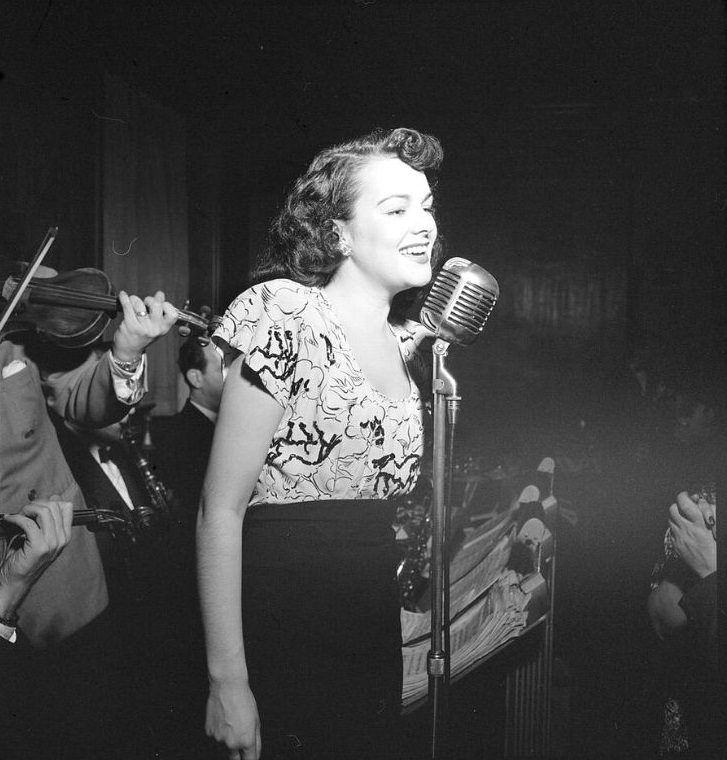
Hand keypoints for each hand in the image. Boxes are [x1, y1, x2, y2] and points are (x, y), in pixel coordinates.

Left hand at [0, 499, 73, 615]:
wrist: (16, 581)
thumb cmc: (25, 559)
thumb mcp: (41, 538)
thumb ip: (47, 521)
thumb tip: (49, 499)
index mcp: (65, 536)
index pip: (66, 507)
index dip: (49, 501)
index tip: (36, 507)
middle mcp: (61, 539)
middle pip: (54, 506)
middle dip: (35, 504)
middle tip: (23, 511)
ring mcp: (52, 543)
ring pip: (44, 511)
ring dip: (27, 509)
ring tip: (18, 516)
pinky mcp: (38, 547)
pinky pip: (28, 523)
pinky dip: (16, 518)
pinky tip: (10, 521)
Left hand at [113, 290, 176, 361]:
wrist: (129, 350)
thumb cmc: (142, 335)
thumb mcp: (155, 326)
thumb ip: (159, 310)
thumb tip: (160, 294)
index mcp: (164, 328)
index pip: (172, 314)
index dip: (167, 305)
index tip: (160, 304)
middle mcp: (155, 329)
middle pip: (156, 305)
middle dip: (150, 299)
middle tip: (145, 303)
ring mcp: (143, 328)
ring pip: (139, 304)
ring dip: (134, 299)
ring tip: (133, 303)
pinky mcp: (130, 326)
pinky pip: (127, 306)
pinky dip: (124, 298)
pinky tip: (123, 296)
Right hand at [206, 677, 260, 759]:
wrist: (227, 686)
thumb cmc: (243, 699)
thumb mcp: (257, 720)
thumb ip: (257, 740)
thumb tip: (256, 752)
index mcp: (246, 740)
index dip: (250, 759)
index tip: (250, 757)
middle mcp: (232, 743)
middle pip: (235, 758)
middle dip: (238, 754)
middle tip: (240, 738)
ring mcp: (219, 739)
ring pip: (224, 746)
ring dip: (228, 739)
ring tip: (232, 721)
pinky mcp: (209, 733)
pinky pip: (216, 737)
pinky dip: (220, 731)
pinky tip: (223, 718)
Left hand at [669, 491, 716, 578]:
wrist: (711, 569)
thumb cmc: (716, 550)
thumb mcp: (715, 528)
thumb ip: (707, 513)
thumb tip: (697, 501)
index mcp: (699, 524)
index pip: (685, 503)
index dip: (683, 496)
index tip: (685, 496)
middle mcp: (687, 529)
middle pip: (673, 509)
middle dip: (677, 506)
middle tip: (682, 506)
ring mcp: (679, 537)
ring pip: (670, 519)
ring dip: (675, 517)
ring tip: (683, 518)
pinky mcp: (675, 545)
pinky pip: (671, 531)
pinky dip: (675, 528)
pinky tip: (682, 531)